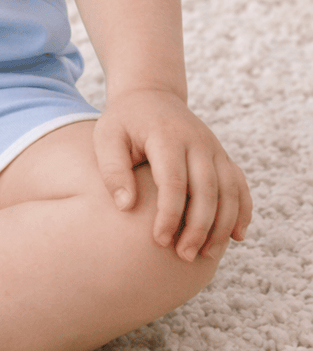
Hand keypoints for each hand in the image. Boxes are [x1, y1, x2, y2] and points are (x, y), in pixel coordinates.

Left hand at [93, 88, 251, 262]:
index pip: (174, 181)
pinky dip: (243, 211)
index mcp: (166, 136)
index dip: (170, 214)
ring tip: (205, 255)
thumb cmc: (124, 122)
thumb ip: (113, 170)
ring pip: (229, 191)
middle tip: (183, 256)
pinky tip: (236, 237)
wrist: (150, 95)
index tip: (160, 241)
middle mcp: (197, 141)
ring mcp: (214, 148)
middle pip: (207, 190)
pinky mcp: (222, 155)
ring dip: (222, 226)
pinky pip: (240, 185)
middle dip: (198, 227)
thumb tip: (126, 207)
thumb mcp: (106, 137)